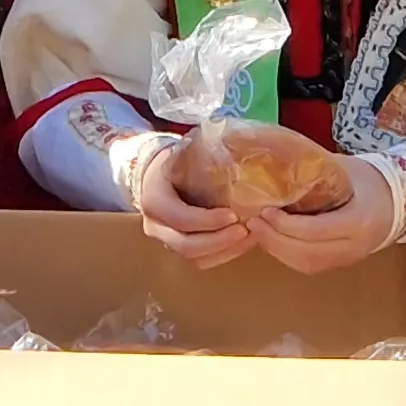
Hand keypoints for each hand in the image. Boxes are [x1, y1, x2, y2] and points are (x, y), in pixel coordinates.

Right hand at [139, 143, 262, 268]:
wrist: (155, 173)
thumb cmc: (174, 159)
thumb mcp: (184, 150)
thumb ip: (202, 153)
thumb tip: (236, 145)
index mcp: (154, 200)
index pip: (180, 219)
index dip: (208, 221)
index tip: (233, 214)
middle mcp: (156, 227)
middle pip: (187, 246)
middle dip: (220, 241)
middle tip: (246, 229)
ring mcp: (166, 240)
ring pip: (196, 258)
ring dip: (226, 251)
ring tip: (251, 236)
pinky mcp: (180, 247)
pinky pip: (203, 260)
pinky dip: (225, 254)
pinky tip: (245, 241)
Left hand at [249, 172, 395, 274]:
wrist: (399, 199)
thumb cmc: (370, 179)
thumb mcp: (344, 168)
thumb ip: (313, 170)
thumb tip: (274, 166)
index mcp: (359, 221)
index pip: (315, 230)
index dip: (285, 225)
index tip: (264, 210)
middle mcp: (354, 246)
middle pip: (307, 253)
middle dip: (275, 240)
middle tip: (253, 221)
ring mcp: (349, 258)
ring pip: (306, 264)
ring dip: (277, 250)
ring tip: (257, 230)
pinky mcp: (341, 262)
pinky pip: (309, 265)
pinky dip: (286, 254)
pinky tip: (272, 239)